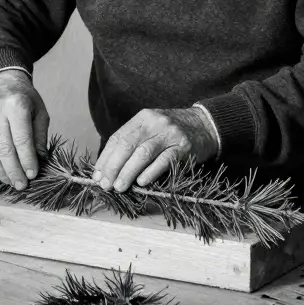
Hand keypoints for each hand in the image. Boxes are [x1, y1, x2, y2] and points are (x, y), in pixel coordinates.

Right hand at [0, 70, 48, 190]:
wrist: (1, 84)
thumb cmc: (25, 101)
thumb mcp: (40, 113)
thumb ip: (40, 137)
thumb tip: (39, 161)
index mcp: (16, 105)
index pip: (21, 139)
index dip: (27, 160)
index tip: (33, 174)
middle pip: (4, 149)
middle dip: (14, 171)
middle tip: (22, 185)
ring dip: (1, 172)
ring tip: (12, 181)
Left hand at [91, 107, 218, 191]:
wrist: (206, 125)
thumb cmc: (172, 132)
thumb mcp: (152, 128)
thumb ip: (133, 142)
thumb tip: (108, 168)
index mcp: (143, 118)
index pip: (118, 138)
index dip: (106, 158)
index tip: (97, 175)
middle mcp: (155, 122)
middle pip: (128, 145)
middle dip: (113, 166)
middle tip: (105, 184)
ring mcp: (170, 134)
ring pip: (143, 153)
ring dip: (128, 172)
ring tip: (119, 187)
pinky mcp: (184, 147)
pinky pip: (165, 160)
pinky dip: (151, 172)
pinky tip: (141, 182)